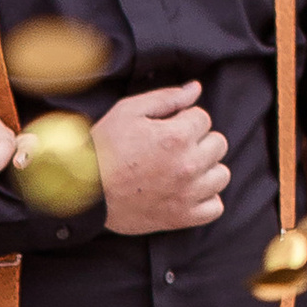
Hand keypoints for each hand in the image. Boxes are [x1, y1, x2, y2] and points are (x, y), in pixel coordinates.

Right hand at [93, 81, 228, 233]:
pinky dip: (207, 199)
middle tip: (174, 147)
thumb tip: (196, 89)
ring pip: (221, 175)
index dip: (185, 119)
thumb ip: (167, 98)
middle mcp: (188, 165)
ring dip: (207, 169)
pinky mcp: (182, 217)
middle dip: (199, 141)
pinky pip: (215, 207)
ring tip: (182, 168)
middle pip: (218, 144)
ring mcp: (188, 193)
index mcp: (177, 136)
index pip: (203, 118)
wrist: (85, 190)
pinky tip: (188, 190)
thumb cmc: (104, 147)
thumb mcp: (129, 111)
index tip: (167, 127)